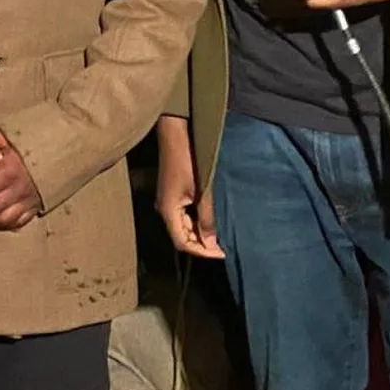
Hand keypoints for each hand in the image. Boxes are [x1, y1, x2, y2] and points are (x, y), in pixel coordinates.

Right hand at [155, 116, 222, 258]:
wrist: (176, 136)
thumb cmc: (188, 161)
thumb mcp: (202, 193)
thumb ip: (206, 219)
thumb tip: (212, 244)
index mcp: (168, 211)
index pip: (183, 243)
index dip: (202, 252)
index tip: (223, 253)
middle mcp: (164, 209)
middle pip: (181, 237)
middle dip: (202, 245)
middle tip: (224, 247)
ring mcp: (167, 202)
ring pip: (183, 227)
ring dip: (200, 234)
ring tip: (220, 235)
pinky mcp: (172, 195)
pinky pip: (183, 216)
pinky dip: (196, 222)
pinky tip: (210, 221)